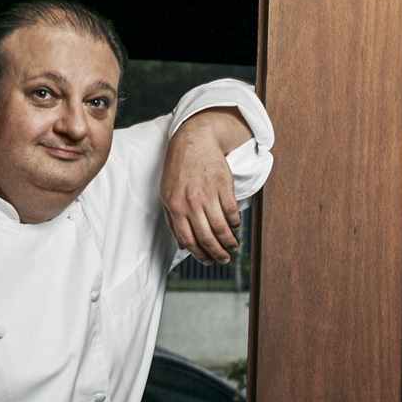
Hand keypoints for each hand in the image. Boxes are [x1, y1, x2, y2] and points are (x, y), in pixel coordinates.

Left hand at [160, 108, 251, 264]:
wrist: (194, 142)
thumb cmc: (178, 170)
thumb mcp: (167, 194)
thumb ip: (172, 220)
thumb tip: (182, 245)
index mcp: (175, 206)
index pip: (188, 239)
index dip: (199, 254)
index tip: (207, 260)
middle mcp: (191, 202)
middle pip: (206, 237)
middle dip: (217, 253)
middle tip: (224, 259)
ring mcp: (208, 194)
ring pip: (221, 227)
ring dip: (229, 242)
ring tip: (232, 247)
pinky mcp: (224, 185)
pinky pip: (232, 211)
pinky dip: (235, 223)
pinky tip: (235, 226)